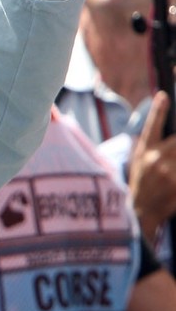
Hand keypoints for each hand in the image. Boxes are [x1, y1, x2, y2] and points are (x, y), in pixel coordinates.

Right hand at [130, 92, 175, 240]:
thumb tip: (161, 108)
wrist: (141, 214)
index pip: (152, 126)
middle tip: (174, 147)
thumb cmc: (142, 182)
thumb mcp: (139, 159)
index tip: (165, 96)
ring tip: (173, 162)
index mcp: (145, 152)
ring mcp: (169, 176)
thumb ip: (150, 139)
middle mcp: (156, 162)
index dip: (158, 110)